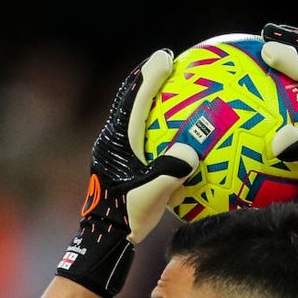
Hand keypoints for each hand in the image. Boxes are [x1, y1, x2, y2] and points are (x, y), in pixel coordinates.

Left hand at [56, 50, 197, 297]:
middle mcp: (110, 143)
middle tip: (165, 65)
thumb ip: (172, 169)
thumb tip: (194, 148)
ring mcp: (111, 155)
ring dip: (146, 103)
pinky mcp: (116, 168)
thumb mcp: (152, 193)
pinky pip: (136, 138)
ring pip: (130, 119)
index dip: (151, 75)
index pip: (134, 99)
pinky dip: (151, 127)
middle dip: (146, 81)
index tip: (166, 57)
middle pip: (128, 101)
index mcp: (117, 142)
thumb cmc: (124, 217)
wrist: (102, 241)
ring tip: (166, 92)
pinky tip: (168, 134)